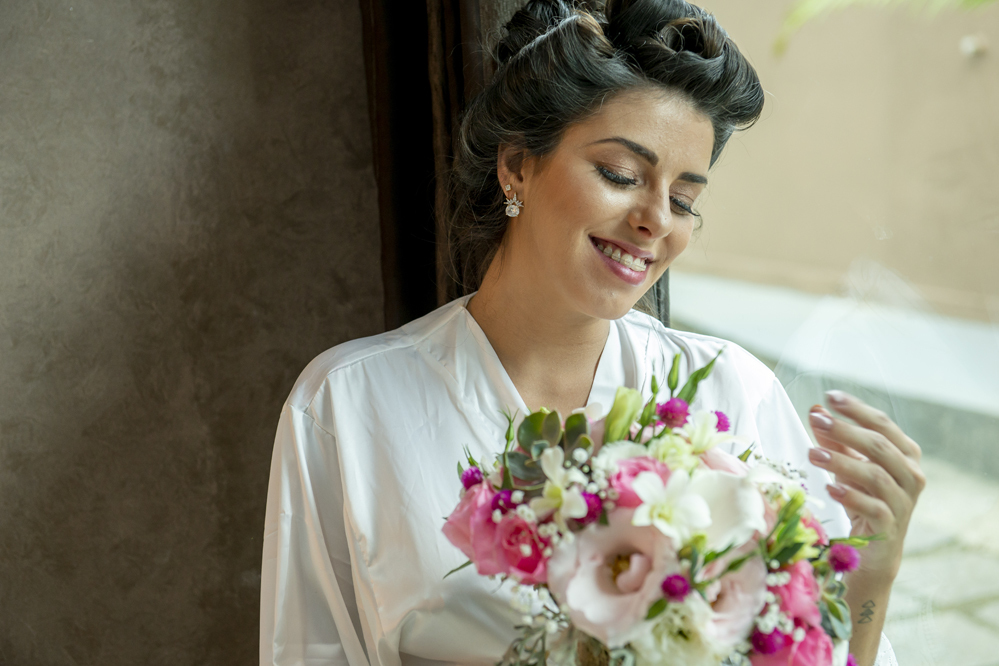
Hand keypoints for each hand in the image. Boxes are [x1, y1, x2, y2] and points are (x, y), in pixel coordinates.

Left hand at [806, 390, 925, 578]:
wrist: (876, 549)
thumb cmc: (863, 499)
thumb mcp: (847, 465)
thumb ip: (835, 440)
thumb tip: (816, 410)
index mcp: (905, 454)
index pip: (882, 424)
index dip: (857, 409)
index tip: (830, 397)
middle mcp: (911, 475)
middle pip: (880, 446)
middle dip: (846, 431)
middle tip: (817, 420)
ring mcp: (903, 502)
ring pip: (876, 476)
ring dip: (842, 462)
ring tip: (813, 454)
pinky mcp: (891, 527)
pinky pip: (873, 508)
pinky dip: (851, 497)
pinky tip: (830, 488)